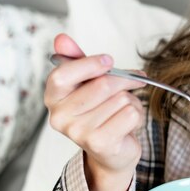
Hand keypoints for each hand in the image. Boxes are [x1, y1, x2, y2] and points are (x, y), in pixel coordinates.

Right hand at [45, 34, 145, 190]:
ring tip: (121, 111)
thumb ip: (76, 61)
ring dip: (130, 101)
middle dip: (124, 79)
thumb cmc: (100, 113)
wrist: (111, 152)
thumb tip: (61, 38)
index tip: (108, 61)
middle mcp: (60, 117)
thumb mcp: (87, 84)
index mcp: (52, 98)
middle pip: (101, 85)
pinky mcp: (100, 143)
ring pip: (120, 98)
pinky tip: (127, 124)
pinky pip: (130, 113)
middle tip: (133, 81)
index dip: (88, 64)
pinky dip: (137, 114)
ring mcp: (78, 133)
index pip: (63, 74)